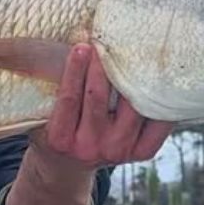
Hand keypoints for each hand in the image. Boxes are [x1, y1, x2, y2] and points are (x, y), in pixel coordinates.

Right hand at [30, 43, 172, 171]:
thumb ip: (55, 86)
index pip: (68, 98)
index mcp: (60, 138)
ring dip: (133, 78)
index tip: (81, 46)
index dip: (75, 70)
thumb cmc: (56, 125)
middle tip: (108, 41)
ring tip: (136, 52)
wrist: (70, 163)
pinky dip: (160, 101)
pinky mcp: (140, 153)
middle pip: (98, 99)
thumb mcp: (43, 112)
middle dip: (102, 66)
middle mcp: (88, 148)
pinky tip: (160, 79)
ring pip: (130, 108)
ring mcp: (116, 151)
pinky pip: (156, 124)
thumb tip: (75, 43)